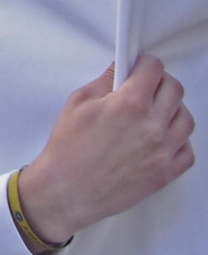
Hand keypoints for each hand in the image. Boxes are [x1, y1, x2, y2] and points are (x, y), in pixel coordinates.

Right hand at [17, 56, 194, 246]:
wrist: (68, 190)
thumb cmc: (69, 147)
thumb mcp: (79, 101)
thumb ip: (106, 80)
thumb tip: (122, 67)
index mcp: (131, 103)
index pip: (155, 69)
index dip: (145, 64)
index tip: (139, 68)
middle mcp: (153, 126)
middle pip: (175, 90)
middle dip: (159, 83)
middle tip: (145, 88)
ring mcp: (162, 152)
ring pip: (186, 119)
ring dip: (173, 110)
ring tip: (155, 113)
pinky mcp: (165, 174)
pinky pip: (187, 151)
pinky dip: (178, 141)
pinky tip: (161, 139)